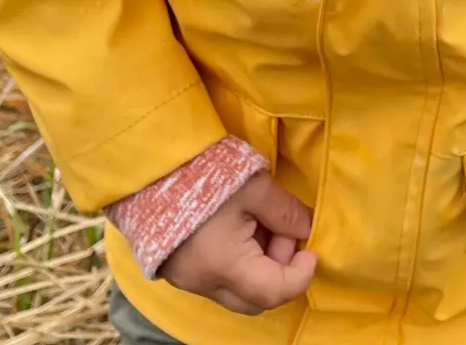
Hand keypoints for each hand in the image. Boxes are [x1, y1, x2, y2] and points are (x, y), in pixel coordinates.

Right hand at [157, 171, 315, 314]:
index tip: (312, 250)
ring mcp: (188, 280)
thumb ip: (285, 212)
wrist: (153, 167)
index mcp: (223, 266)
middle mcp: (203, 283)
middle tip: (283, 231)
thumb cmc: (206, 174)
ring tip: (261, 222)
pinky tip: (240, 227)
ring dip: (260, 265)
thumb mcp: (254, 186)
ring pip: (237, 290)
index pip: (273, 291)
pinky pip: (219, 279)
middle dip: (280, 270)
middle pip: (255, 299)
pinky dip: (239, 262)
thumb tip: (307, 228)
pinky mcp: (179, 270)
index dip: (300, 275)